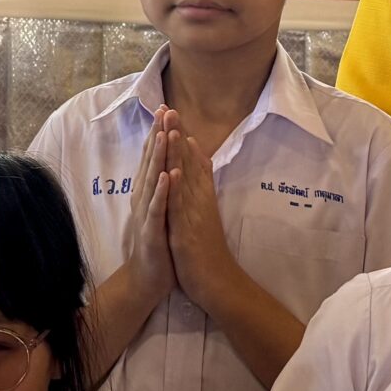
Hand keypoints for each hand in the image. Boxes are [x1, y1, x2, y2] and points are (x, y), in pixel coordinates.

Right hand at [117, 112, 176, 306]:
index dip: (158, 132)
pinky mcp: (151, 231)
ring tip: (164, 133)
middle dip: (157, 135)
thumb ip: (161, 185)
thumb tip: (166, 161)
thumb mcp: (161, 208)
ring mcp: (146, 214)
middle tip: (162, 109)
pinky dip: (162, 191)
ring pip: (152, 179)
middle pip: (150, 161)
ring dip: (157, 156)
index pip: (153, 157)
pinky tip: (167, 175)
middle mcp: (143, 198)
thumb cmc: (158, 242)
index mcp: (148, 192)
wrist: (148, 278)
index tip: (165, 107)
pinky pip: (157, 208)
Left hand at [160, 119, 237, 306]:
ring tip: (173, 128)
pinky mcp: (187, 231)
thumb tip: (200, 162)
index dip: (179, 136)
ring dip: (178, 154)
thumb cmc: (208, 250)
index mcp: (200, 196)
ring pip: (185, 179)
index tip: (171, 112)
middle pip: (188, 163)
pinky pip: (181, 207)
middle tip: (171, 108)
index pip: (190, 161)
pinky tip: (173, 171)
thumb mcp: (204, 213)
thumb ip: (202, 187)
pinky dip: (178, 188)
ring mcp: (194, 215)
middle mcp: (199, 201)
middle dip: (177, 135)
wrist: (218, 282)